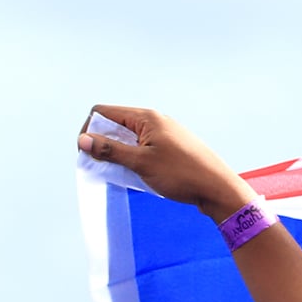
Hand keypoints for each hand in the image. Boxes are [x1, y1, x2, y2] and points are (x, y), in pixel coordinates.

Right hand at [77, 105, 253, 219]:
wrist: (219, 190)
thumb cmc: (182, 175)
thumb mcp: (140, 163)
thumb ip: (110, 150)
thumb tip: (82, 140)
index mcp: (146, 117)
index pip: (104, 112)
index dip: (90, 130)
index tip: (88, 152)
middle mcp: (156, 121)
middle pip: (116, 124)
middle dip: (104, 142)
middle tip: (103, 165)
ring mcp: (166, 134)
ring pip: (130, 138)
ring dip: (120, 153)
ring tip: (122, 172)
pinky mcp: (173, 148)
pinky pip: (145, 148)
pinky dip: (135, 158)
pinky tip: (139, 174)